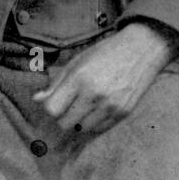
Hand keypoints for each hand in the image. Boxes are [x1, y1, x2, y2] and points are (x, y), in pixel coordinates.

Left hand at [34, 22, 173, 136]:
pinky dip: (95, 122)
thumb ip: (56, 83)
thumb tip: (37, 99)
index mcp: (79, 78)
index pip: (52, 109)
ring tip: (85, 104)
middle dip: (63, 116)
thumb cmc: (105, 53)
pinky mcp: (123, 113)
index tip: (55, 100)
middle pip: (65, 124)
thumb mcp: (77, 61)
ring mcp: (110, 106)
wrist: (141, 50)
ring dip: (79, 121)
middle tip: (70, 103)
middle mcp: (94, 94)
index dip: (51, 107)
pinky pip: (100, 129)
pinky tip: (99, 107)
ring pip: (82, 129)